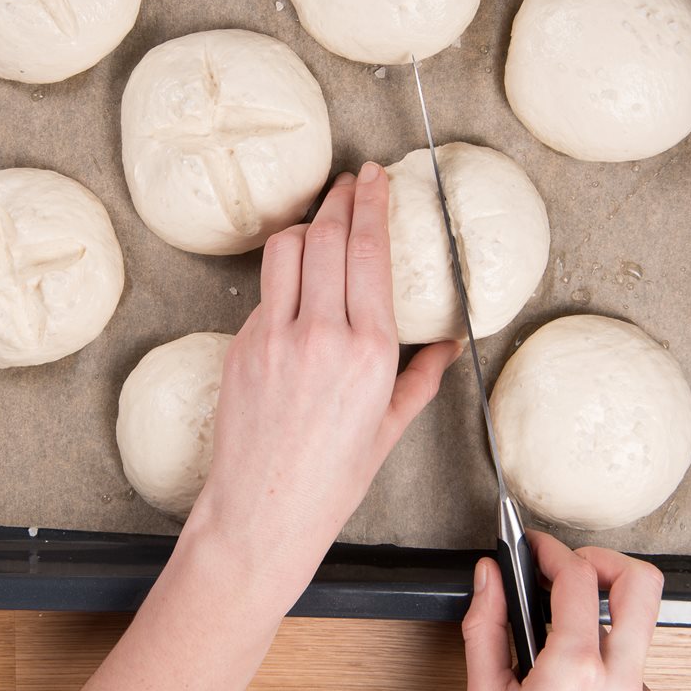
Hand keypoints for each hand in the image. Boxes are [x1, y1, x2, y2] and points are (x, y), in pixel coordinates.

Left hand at [190, 164, 461, 592]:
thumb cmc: (331, 481)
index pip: (369, 252)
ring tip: (322, 219)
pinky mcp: (241, 345)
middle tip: (351, 179)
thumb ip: (421, 377)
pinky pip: (266, 290)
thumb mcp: (390, 428)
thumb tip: (450, 344)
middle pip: (327, 236)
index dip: (372, 203)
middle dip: (341, 197)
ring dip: (306, 225)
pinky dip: (284, 274)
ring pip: (286, 249)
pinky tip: (297, 281)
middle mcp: (321, 335)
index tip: (377, 177)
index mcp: (368, 352)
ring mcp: (274, 337)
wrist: (262, 513)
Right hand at [463, 530, 663, 690]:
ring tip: (563, 631)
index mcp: (575, 671)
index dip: (553, 550)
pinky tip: (572, 680)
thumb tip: (489, 578)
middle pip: (643, 585)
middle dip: (607, 559)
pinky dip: (605, 659)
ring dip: (604, 614)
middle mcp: (622, 682)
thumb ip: (486, 627)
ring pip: (640, 627)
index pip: (579, 578)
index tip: (534, 546)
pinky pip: (634, 666)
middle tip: (573, 565)